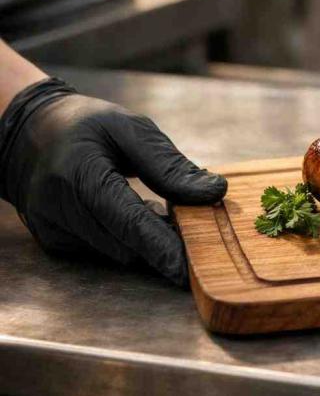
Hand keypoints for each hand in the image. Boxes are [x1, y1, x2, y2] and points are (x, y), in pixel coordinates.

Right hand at [0, 79, 226, 286]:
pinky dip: (127, 239)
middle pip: (124, 244)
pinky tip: (135, 215)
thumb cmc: (86, 126)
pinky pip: (104, 250)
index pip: (126, 220)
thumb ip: (169, 165)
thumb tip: (214, 192)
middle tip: (199, 233)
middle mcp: (58, 207)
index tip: (187, 270)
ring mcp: (53, 228)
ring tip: (165, 213)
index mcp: (79, 172)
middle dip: (164, 244)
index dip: (160, 247)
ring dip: (148, 241)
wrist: (28, 134)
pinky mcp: (54, 241)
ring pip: (117, 252)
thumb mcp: (130, 129)